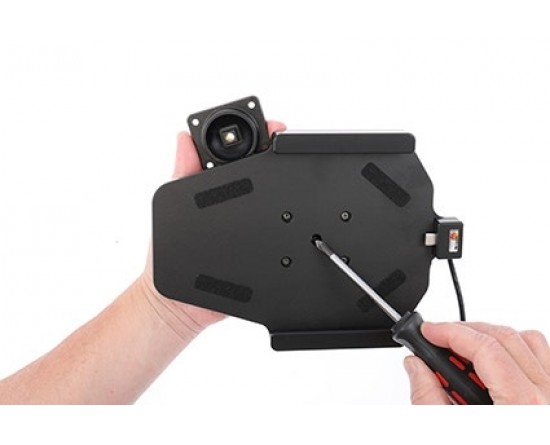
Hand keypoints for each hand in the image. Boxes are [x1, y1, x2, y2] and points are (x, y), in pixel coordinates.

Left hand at [140, 120, 285, 338]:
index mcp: (217, 189)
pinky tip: (294, 213)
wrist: (182, 304)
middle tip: (285, 145)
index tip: (270, 128)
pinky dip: (291, 224)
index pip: (240, 153)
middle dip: (278, 156)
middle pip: (264, 173)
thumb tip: (183, 138)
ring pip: (278, 203)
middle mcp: (238, 204)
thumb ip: (182, 173)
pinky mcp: (267, 250)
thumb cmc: (168, 259)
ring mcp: (255, 226)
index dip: (257, 137)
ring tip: (291, 176)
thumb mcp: (173, 208)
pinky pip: (283, 234)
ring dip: (288, 189)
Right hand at [404, 322, 549, 403]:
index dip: (449, 332)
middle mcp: (546, 398)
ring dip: (493, 337)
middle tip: (436, 338)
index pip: (484, 347)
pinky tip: (494, 363)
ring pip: (528, 341)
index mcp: (521, 405)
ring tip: (464, 351)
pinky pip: (543, 356)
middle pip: (504, 337)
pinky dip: (517, 350)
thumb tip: (416, 366)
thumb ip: (428, 398)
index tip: (427, 331)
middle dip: (464, 331)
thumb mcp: (445, 434)